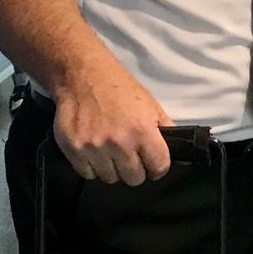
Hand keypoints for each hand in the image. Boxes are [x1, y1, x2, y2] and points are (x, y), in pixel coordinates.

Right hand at [51, 59, 172, 185]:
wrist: (83, 75)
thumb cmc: (117, 87)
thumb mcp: (149, 103)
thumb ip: (164, 127)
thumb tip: (178, 147)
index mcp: (142, 131)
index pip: (158, 167)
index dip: (157, 167)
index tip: (152, 164)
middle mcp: (119, 142)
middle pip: (134, 179)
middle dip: (135, 169)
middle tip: (129, 155)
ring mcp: (94, 148)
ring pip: (110, 178)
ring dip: (112, 168)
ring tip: (109, 150)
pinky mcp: (73, 149)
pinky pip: (88, 174)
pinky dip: (91, 166)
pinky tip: (94, 150)